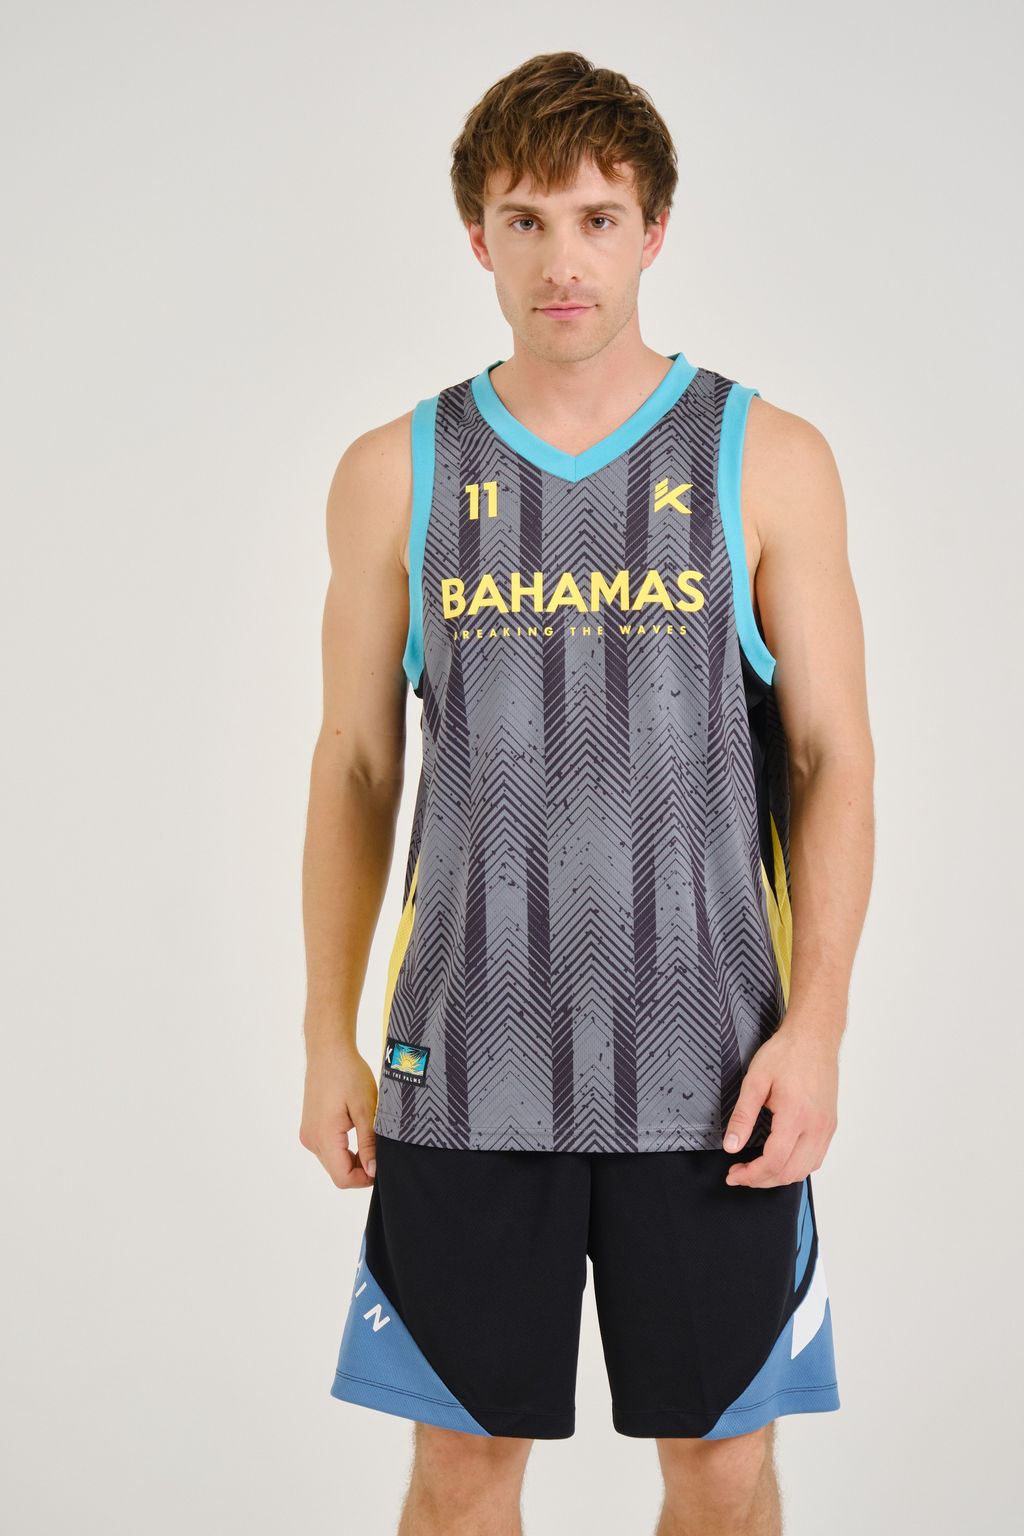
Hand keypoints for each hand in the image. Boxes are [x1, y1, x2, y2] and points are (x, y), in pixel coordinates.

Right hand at [299, 1042, 378, 1188]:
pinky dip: (342, 1150)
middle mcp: (311, 1139)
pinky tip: (356, 1131)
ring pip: (332, 1162)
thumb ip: (368, 1143)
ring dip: (352, 1160)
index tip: (382, 1166)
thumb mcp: (366, 1109)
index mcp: (325, 1136)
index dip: (365, 1179)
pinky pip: (327, 1150)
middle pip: (337, 1173)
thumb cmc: (348, 1074)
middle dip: (360, 1170)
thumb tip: (372, 1170)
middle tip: (379, 1151)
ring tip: (369, 1139)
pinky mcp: (309, 1127)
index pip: (343, 1178)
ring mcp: (308, 1134)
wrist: (328, 1051)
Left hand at [722, 1019, 838, 1187]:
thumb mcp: (755, 1080)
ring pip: (805, 1170)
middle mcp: (816, 1126)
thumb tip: (731, 1146)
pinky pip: (816, 1158)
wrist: (814, 1037)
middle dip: (761, 1180)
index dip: (751, 1175)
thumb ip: (742, 1116)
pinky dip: (796, 1167)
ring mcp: (826, 1127)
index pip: (774, 1161)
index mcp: (796, 1115)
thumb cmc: (786, 1053)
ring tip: (757, 1170)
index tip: (734, 1174)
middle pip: (790, 1172)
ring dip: (779, 1177)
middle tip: (740, 1174)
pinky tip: (780, 1160)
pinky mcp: (830, 1125)